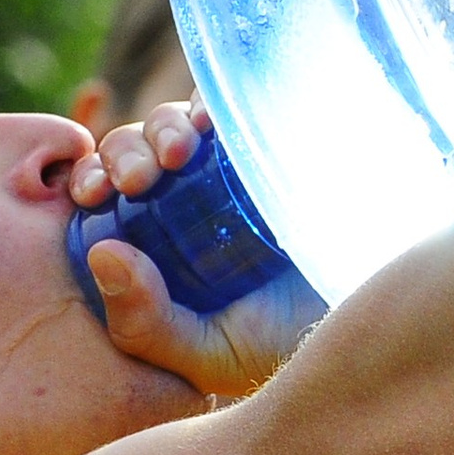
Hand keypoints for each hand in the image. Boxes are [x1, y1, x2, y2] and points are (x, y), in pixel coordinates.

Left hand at [68, 98, 325, 396]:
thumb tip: (101, 253)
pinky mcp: (276, 145)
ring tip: (180, 152)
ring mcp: (233, 168)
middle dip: (125, 153)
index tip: (91, 194)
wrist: (363, 320)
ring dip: (164, 126)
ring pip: (177, 122)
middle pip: (136, 151)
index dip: (89, 180)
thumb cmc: (282, 346)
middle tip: (139, 179)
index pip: (106, 194)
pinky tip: (212, 122)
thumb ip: (145, 324)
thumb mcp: (205, 355)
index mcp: (157, 243)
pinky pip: (236, 104)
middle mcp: (188, 199)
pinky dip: (214, 100)